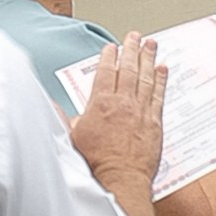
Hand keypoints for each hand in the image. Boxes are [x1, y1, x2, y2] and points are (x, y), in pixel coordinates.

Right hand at [70, 33, 165, 202]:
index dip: (109, 57)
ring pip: (146, 78)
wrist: (119, 179)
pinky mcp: (154, 122)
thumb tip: (52, 107)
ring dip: (149, 59)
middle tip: (135, 36)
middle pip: (128, 69)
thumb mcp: (72, 137)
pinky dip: (161, 81)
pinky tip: (163, 70)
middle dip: (131, 50)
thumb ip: (65, 118)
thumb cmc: (95, 163)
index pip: (106, 72)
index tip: (111, 47)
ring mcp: (141, 111)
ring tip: (151, 44)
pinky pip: (159, 95)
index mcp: (101, 103)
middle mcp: (123, 103)